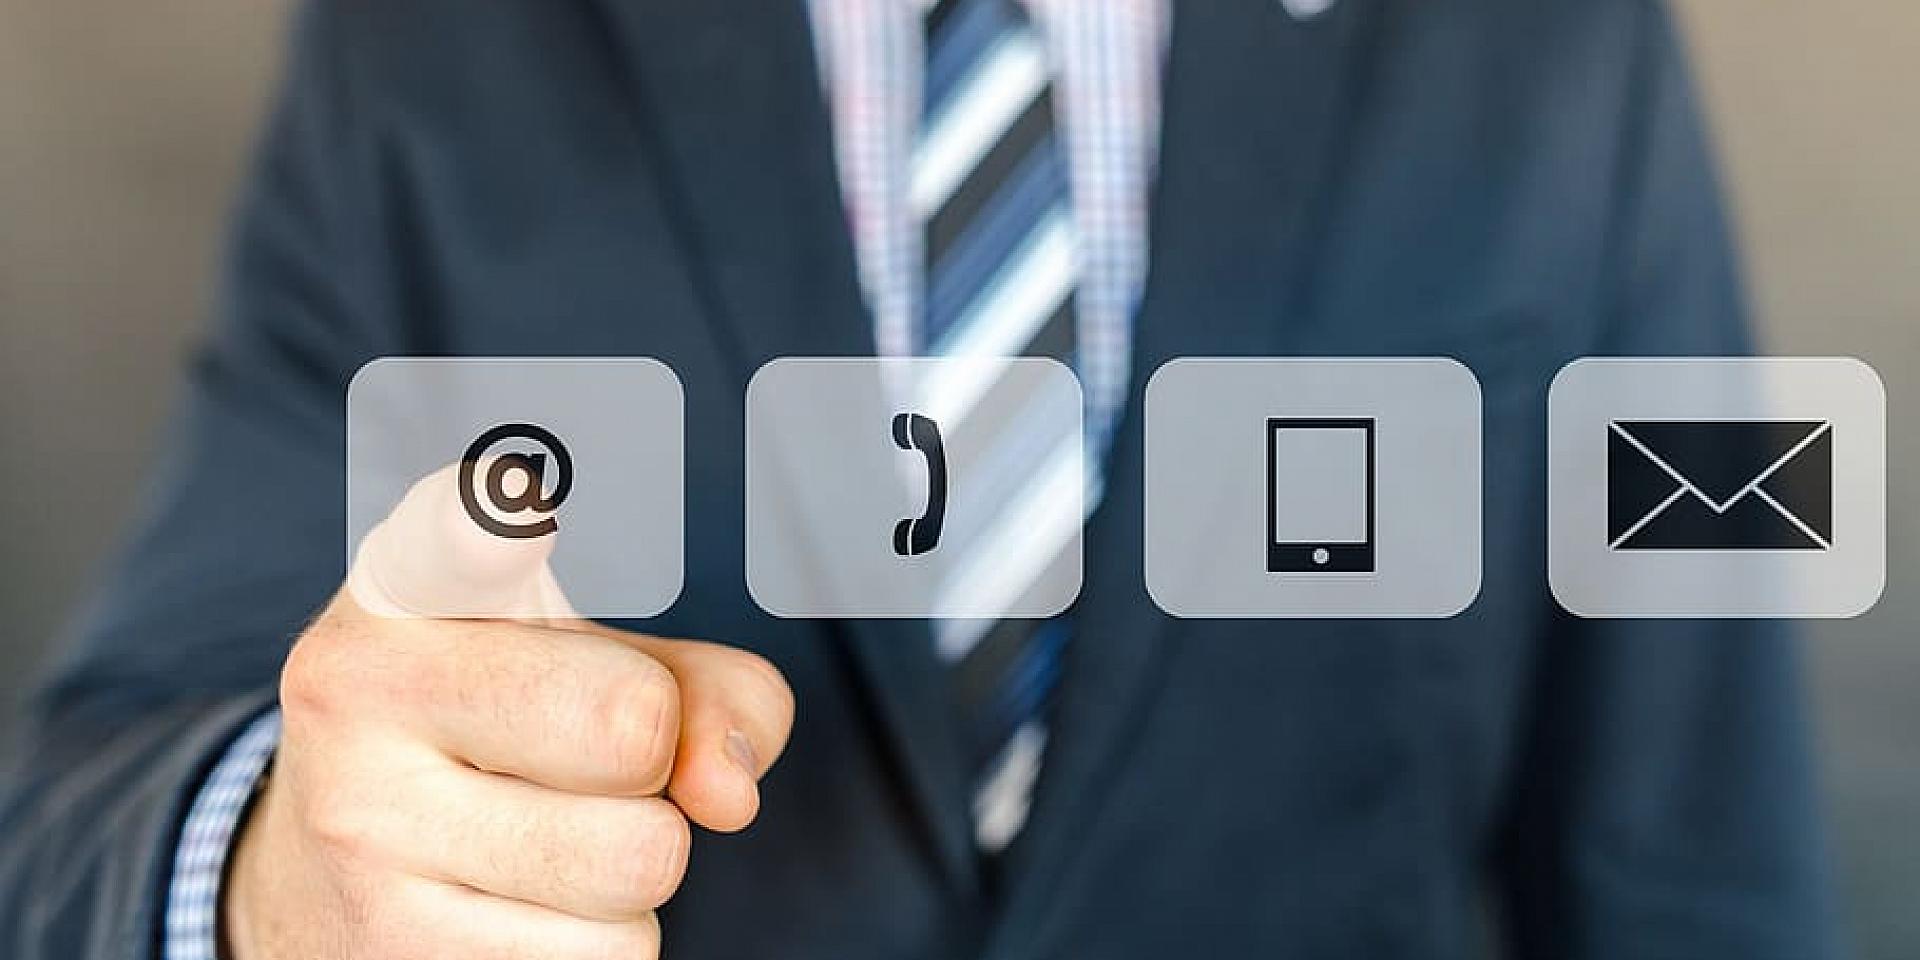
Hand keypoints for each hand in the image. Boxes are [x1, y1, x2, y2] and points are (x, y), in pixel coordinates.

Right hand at [224, 466, 793, 958]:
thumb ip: (706, 688)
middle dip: (651, 758)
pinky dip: (603, 941)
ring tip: (550, 836)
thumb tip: (728, 793)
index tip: (511, 511)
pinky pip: (609, 958)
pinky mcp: (391, 953)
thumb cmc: (499, 736)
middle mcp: (356, 689)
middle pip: (632, 728)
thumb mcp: (592, 665)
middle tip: (584, 761)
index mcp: (404, 586)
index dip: (494, 521)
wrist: (327, 873)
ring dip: (633, 863)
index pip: (454, 534)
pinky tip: (524, 908)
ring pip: (637, 862)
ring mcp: (361, 828)